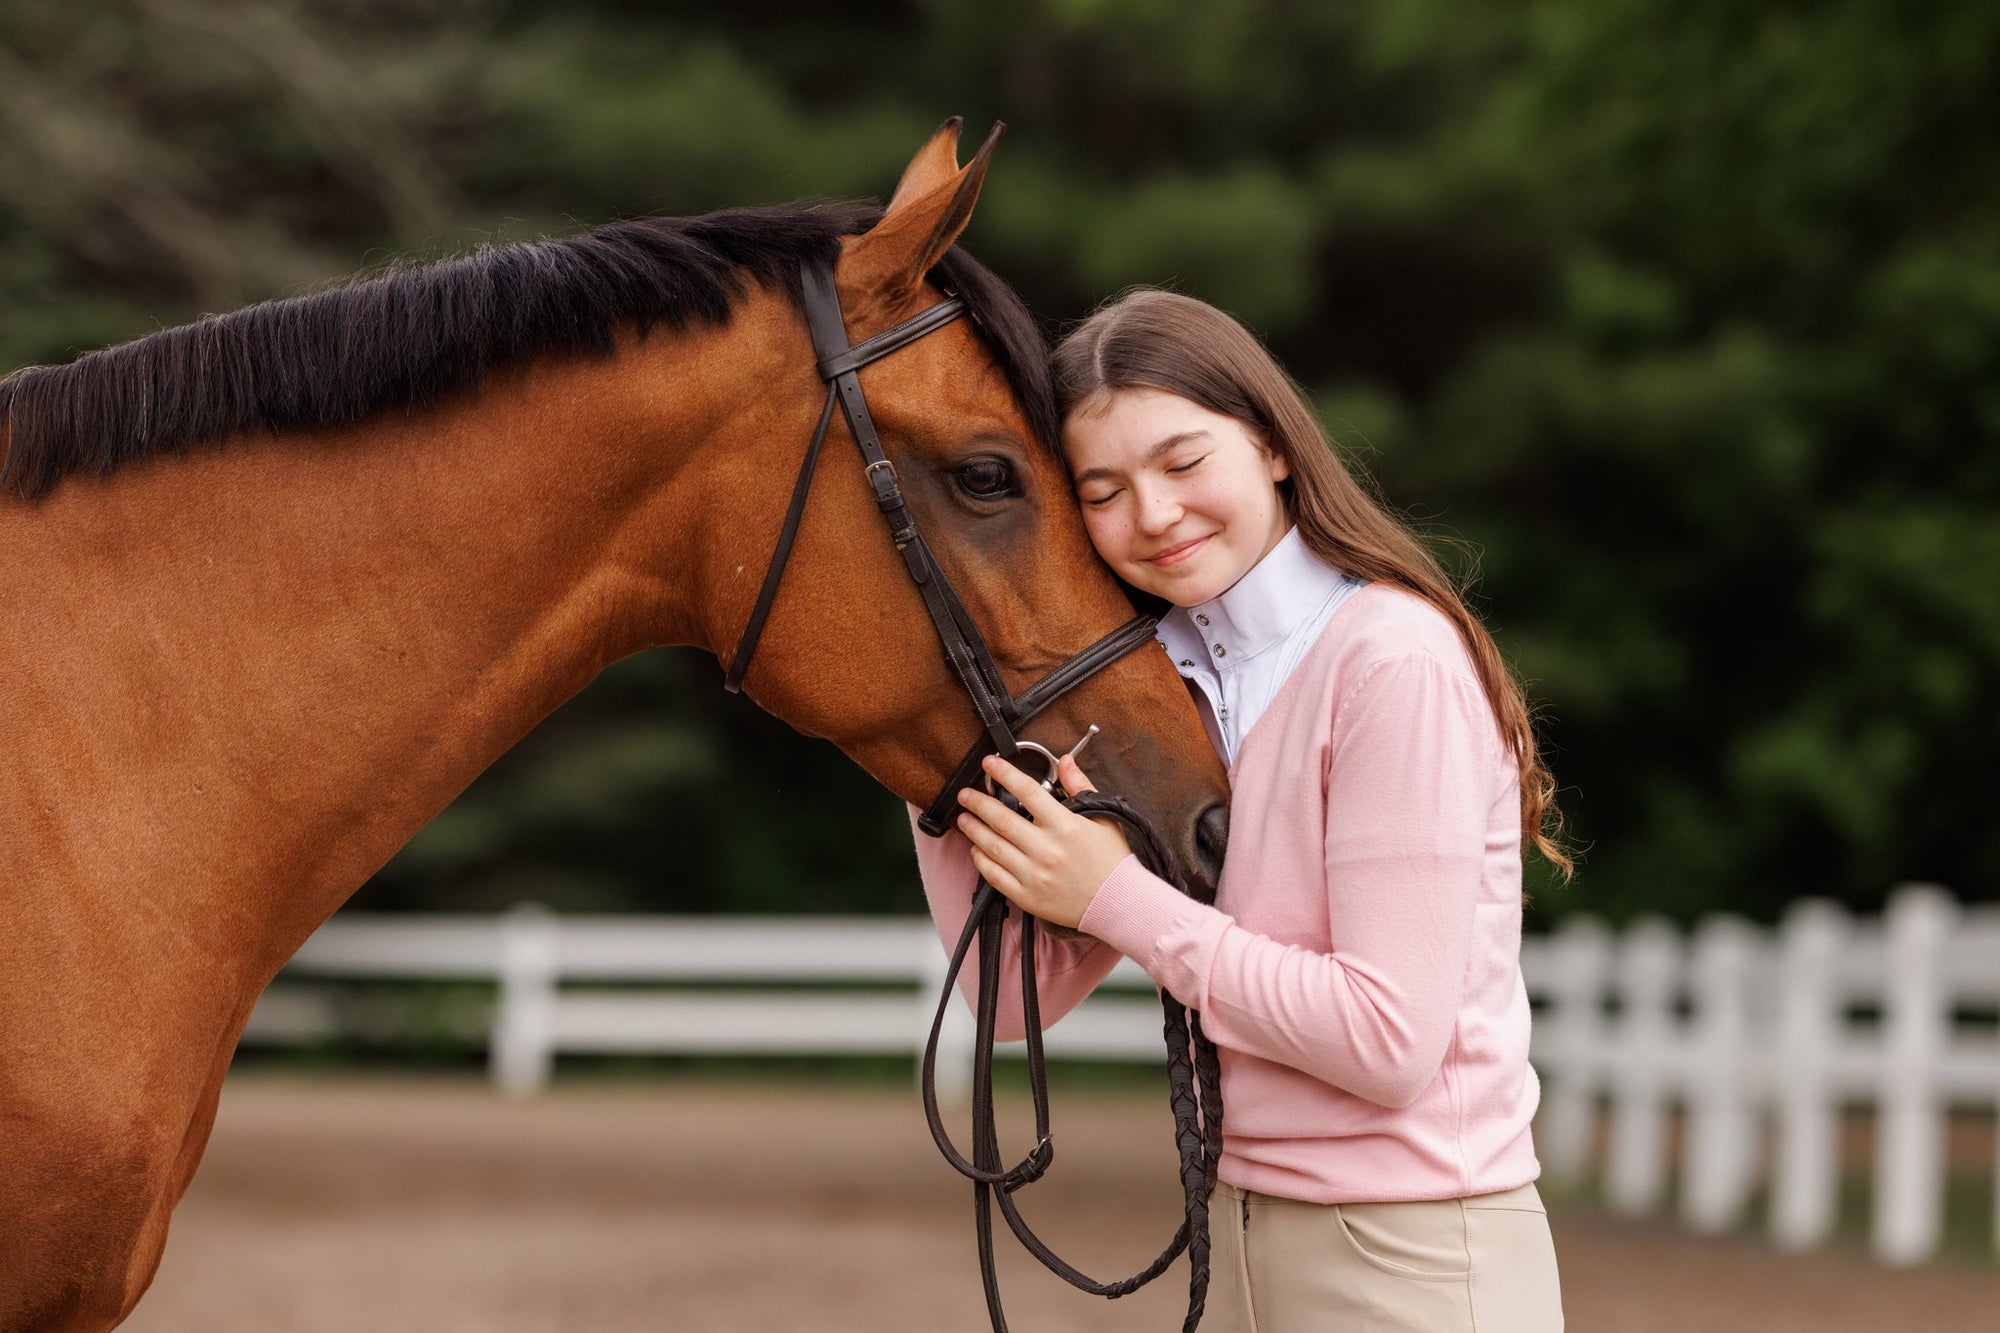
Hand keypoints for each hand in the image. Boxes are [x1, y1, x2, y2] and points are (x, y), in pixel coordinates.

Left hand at [954, 753, 1132, 929]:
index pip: (1027, 791)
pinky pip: (995, 876)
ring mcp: (1034, 874)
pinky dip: (981, 861)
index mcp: (1064, 825)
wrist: (1118, 902)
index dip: (1004, 773)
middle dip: (977, 802)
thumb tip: (1066, 761)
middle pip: (1001, 819)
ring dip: (974, 830)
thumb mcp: (1103, 817)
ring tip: (964, 819)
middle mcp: (1046, 849)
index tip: (989, 763)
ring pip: (992, 846)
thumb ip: (1080, 786)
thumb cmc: (1112, 860)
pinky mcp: (1028, 896)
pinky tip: (976, 850)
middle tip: (964, 794)